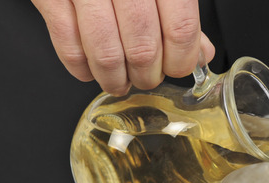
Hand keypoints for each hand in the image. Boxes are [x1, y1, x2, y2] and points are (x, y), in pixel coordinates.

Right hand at [32, 0, 214, 94]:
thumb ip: (179, 14)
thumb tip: (200, 53)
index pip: (180, 29)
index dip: (180, 60)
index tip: (177, 69)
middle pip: (143, 47)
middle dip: (146, 75)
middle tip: (145, 78)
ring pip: (105, 52)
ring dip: (114, 78)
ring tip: (118, 81)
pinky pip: (69, 43)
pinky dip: (80, 66)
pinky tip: (89, 69)